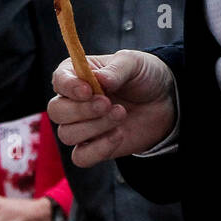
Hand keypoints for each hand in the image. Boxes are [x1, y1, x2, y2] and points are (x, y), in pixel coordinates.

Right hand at [48, 49, 176, 166]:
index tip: (87, 90)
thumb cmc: (142, 76)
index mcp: (77, 74)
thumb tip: (99, 80)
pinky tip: (118, 135)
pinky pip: (80, 157)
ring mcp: (81, 126)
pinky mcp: (92, 148)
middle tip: (109, 104)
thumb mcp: (134, 63)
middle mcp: (73, 101)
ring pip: (67, 134)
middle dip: (82, 110)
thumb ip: (116, 70)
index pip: (59, 80)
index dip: (69, 86)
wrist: (163, 102)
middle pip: (57, 111)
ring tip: (121, 113)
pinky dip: (98, 149)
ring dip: (95, 127)